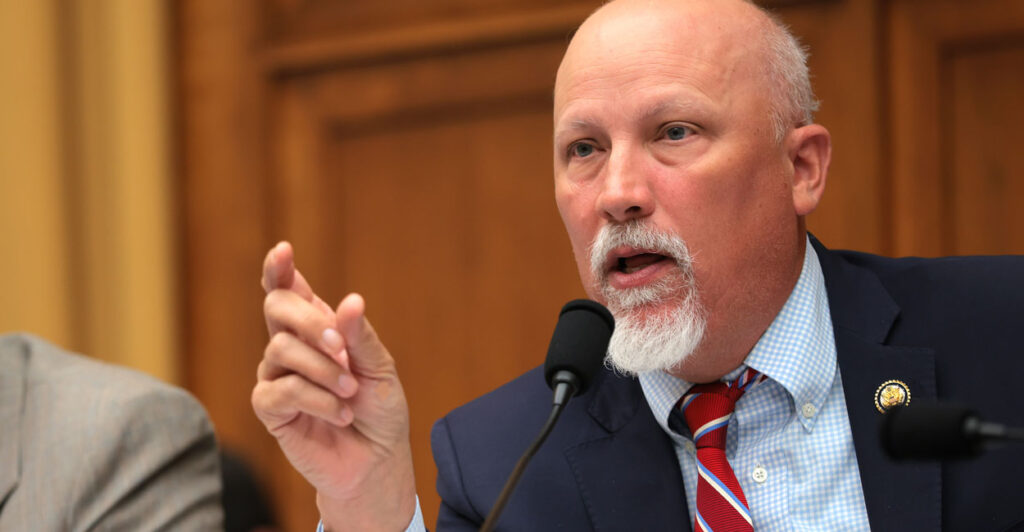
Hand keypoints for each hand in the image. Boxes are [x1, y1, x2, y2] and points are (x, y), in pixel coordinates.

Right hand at [252, 242, 416, 530]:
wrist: (376, 460)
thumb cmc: (379, 411)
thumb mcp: (380, 369)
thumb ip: (361, 337)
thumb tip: (350, 302)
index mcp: (318, 329)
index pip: (288, 291)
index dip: (279, 269)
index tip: (283, 251)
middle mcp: (291, 346)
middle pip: (276, 308)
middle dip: (311, 322)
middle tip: (343, 349)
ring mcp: (276, 375)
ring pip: (281, 349)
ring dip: (323, 370)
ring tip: (350, 393)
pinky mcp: (270, 409)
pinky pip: (283, 390)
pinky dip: (317, 399)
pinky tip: (339, 415)